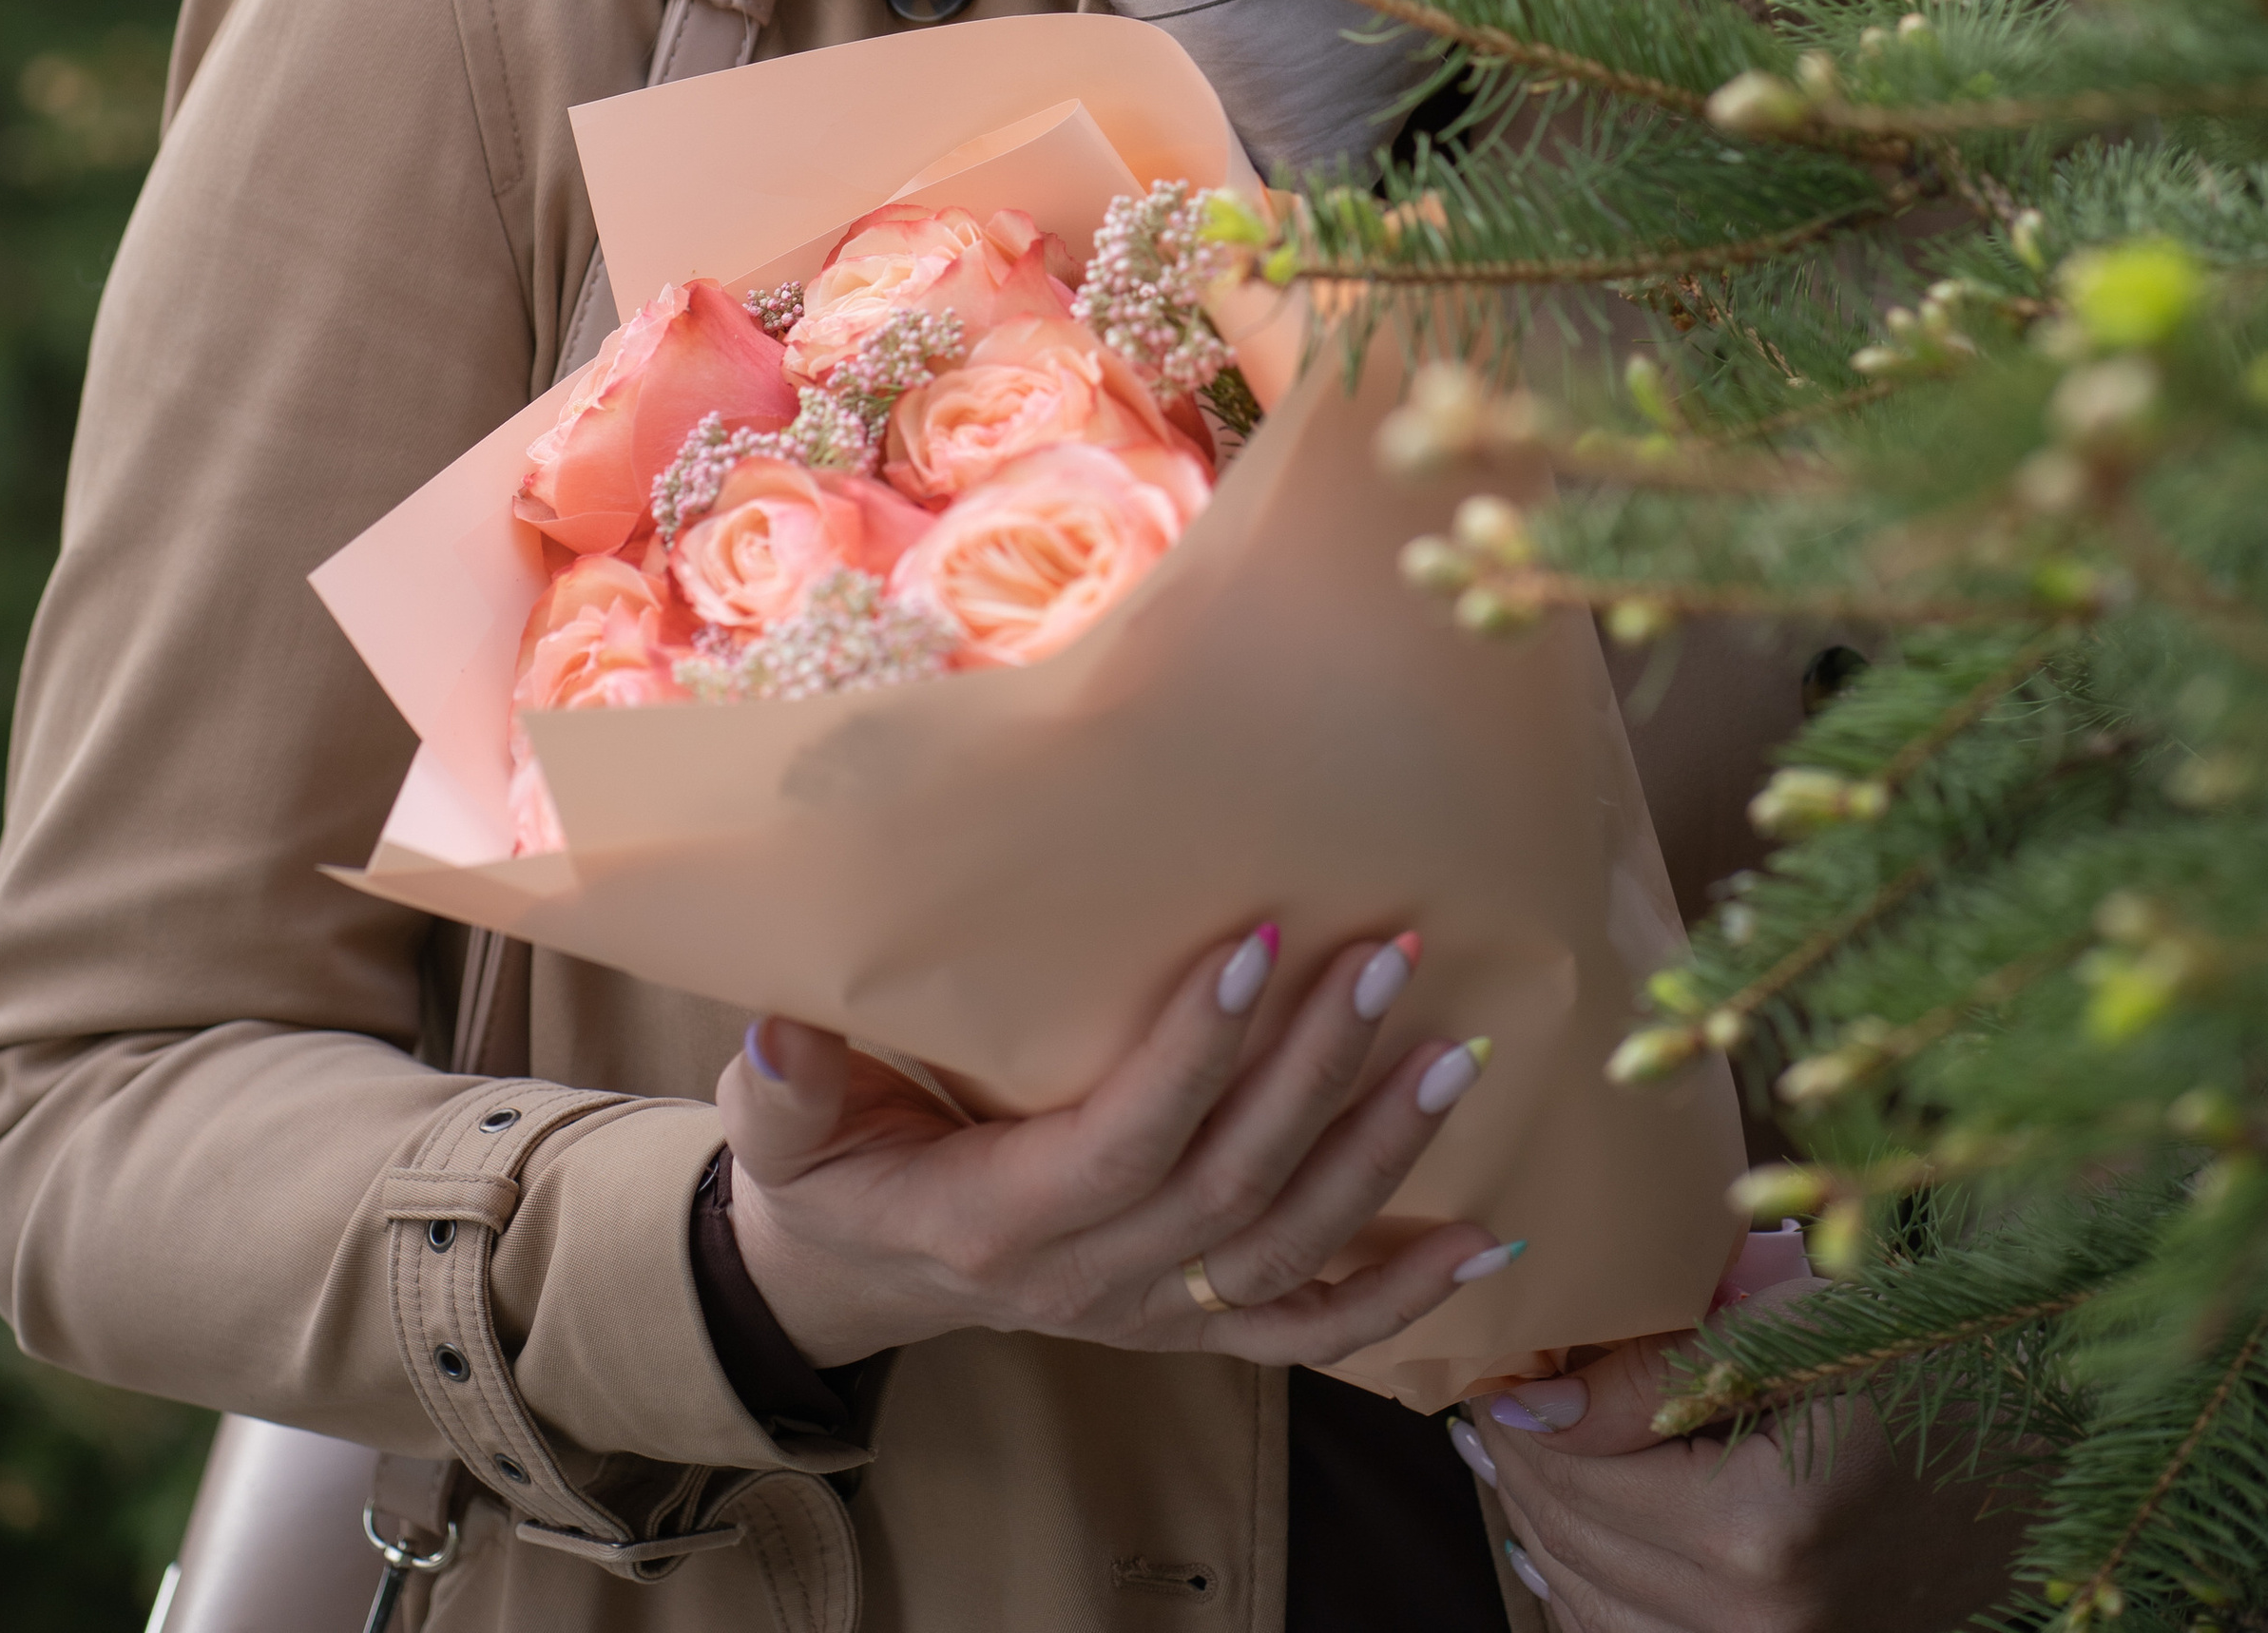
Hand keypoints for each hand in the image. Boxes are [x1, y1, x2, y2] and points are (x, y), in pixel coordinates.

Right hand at [713, 923, 1515, 1368]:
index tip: (1260, 940)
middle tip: (1385, 957)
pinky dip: (1407, 1292)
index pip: (1126, 1137)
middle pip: (1233, 1184)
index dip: (1199, 1050)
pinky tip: (1488, 1231)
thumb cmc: (827, 1168)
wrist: (853, 1275)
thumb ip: (781, 1081)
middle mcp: (1093, 1283)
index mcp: (997, 1220)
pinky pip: (1316, 1327)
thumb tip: (782, 1024)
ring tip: (1453, 1047)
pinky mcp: (1195, 1326)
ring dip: (1382, 1154)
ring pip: (1291, 1247)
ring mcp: (1155, 1315)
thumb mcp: (779, 1128)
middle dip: (1318, 1069)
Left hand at [1467, 1330, 2028, 1632]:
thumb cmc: (1923, 1364)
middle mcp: (1758, 1618)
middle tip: (1486, 1387)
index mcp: (1764, 1529)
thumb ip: (1664, 1358)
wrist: (2024, 1467)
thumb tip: (1535, 1397)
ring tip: (1506, 1445)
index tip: (1493, 1350)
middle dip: (1520, 1452)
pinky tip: (1553, 1524)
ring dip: (1537, 1514)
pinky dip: (1581, 1578)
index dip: (1525, 1395)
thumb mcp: (1801, 1327)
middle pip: (1576, 1526)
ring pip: (1588, 1590)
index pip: (1582, 1456)